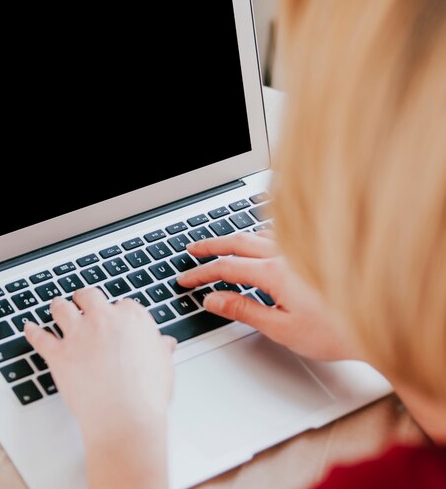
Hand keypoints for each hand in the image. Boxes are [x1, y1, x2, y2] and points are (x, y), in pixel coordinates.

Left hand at [24, 288, 175, 439]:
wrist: (125, 418)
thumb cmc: (147, 395)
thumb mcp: (163, 366)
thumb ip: (159, 349)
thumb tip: (163, 344)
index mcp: (131, 318)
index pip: (122, 304)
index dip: (117, 312)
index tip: (115, 319)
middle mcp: (103, 319)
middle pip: (89, 296)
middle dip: (85, 298)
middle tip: (83, 302)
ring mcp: (78, 334)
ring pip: (61, 308)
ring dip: (58, 306)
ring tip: (57, 305)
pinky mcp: (59, 354)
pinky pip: (40, 337)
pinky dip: (32, 331)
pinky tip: (29, 328)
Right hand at [178, 231, 361, 361]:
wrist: (379, 323)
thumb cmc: (337, 330)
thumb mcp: (282, 328)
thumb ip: (244, 310)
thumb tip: (213, 300)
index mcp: (274, 273)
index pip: (226, 268)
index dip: (201, 273)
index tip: (185, 279)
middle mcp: (285, 254)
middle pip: (237, 242)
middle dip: (210, 246)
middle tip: (191, 251)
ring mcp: (299, 250)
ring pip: (256, 235)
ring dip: (232, 239)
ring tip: (218, 245)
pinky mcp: (311, 253)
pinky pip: (277, 234)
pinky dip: (258, 234)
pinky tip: (258, 237)